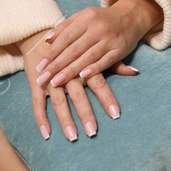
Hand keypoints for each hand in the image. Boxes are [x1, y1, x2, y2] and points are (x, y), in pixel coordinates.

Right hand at [16, 28, 137, 142]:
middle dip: (85, 114)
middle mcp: (67, 73)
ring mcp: (50, 79)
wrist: (41, 34)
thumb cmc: (74, 45)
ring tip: (73, 136)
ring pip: (58, 102)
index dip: (106, 98)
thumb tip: (135, 72)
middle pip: (78, 95)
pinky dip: (41, 119)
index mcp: (83, 65)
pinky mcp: (35, 83)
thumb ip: (114, 64)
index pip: (98, 83)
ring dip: (65, 119)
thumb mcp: (94, 50)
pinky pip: (37, 104)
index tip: (115, 114)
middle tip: (93, 132)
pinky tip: (47, 134)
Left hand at [37, 0, 157, 87]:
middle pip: (74, 50)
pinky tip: (82, 78)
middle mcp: (98, 28)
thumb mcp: (83, 17)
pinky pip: (105, 61)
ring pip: (87, 57)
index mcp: (86, 18)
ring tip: (56, 82)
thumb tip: (47, 40)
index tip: (39, 67)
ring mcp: (110, 39)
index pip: (65, 38)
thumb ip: (65, 27)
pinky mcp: (120, 49)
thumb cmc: (101, 19)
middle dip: (57, 66)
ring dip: (71, 71)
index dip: (51, 53)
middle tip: (43, 79)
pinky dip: (94, 69)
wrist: (131, 16)